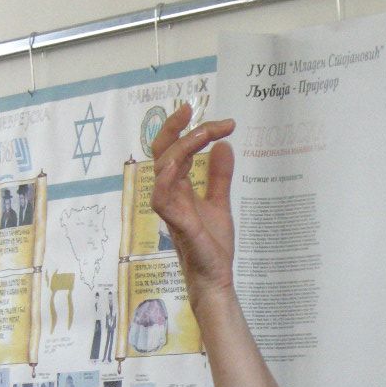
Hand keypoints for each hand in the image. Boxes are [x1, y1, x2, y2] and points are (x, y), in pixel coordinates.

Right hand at [149, 103, 236, 308]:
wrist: (215, 277)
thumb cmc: (212, 245)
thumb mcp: (220, 203)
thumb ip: (219, 176)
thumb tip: (224, 145)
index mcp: (178, 187)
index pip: (173, 149)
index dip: (181, 128)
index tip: (201, 113)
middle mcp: (169, 193)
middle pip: (162, 151)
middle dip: (175, 127)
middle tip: (194, 110)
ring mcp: (169, 207)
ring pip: (163, 167)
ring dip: (181, 147)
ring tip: (203, 133)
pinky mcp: (176, 223)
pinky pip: (161, 196)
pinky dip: (167, 178)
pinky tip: (179, 163)